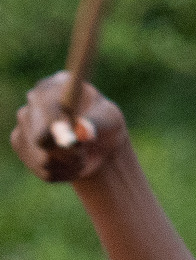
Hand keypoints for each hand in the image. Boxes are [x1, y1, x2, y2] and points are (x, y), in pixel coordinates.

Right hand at [10, 73, 128, 183]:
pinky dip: (63, 173)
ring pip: (44, 159)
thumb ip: (97, 123)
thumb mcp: (110, 120)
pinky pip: (44, 171)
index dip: (59, 127)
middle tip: (84, 153)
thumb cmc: (105, 125)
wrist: (97, 144)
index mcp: (54, 86)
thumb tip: (82, 130)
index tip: (75, 141)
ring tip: (81, 155)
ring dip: (70, 164)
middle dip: (69, 153)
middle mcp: (34, 101)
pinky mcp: (21, 144)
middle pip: (40, 138)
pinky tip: (70, 162)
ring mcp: (24, 122)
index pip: (46, 107)